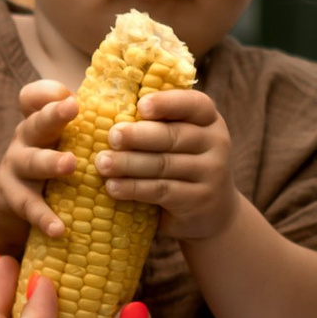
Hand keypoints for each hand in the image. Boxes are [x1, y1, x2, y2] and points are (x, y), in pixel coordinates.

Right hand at [0, 80, 77, 258]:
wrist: (9, 205)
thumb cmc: (50, 168)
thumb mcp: (62, 144)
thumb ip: (90, 130)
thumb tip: (141, 117)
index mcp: (41, 123)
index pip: (36, 98)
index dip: (48, 92)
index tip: (70, 92)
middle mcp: (26, 140)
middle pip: (36, 122)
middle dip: (54, 114)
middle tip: (73, 108)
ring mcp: (16, 168)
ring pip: (31, 161)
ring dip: (50, 161)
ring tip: (69, 164)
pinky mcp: (12, 199)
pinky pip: (29, 207)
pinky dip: (44, 218)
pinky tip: (59, 229)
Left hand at [98, 86, 235, 243]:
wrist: (211, 214)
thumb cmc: (182, 167)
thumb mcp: (179, 141)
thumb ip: (155, 124)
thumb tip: (101, 107)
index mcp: (208, 120)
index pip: (193, 104)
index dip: (167, 103)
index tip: (140, 105)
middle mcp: (215, 143)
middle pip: (173, 136)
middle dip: (138, 135)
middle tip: (112, 136)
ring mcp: (211, 173)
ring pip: (164, 165)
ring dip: (129, 163)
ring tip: (102, 163)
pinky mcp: (199, 200)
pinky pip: (162, 191)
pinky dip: (134, 188)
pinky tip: (113, 187)